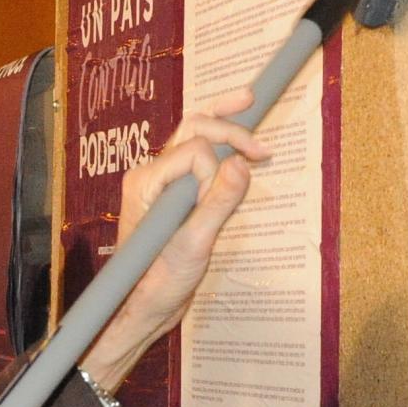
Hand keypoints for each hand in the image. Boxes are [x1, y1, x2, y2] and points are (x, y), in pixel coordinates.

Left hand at [79, 89, 271, 391]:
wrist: (144, 306)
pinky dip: (221, 142)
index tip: (225, 200)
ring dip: (225, 124)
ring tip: (249, 101)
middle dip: (229, 127)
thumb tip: (240, 164)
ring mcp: (162, 182)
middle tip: (263, 147)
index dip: (218, 169)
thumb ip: (217, 205)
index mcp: (145, 183)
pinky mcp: (176, 193)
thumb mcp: (193, 247)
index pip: (195, 150)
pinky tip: (239, 135)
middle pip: (193, 128)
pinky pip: (199, 156)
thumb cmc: (159, 283)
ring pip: (195, 135)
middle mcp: (150, 175)